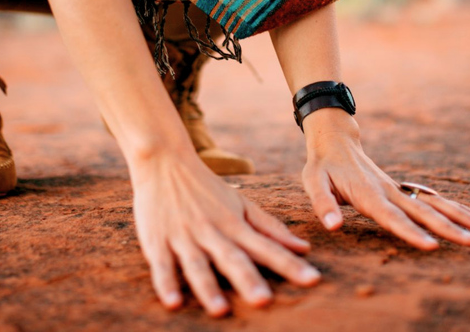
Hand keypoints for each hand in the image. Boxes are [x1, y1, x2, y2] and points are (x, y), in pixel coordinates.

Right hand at [130, 151, 321, 316]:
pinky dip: (166, 283)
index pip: (267, 248)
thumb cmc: (206, 188)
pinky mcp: (157, 240)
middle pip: (232, 258)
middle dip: (247, 279)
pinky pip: (162, 265)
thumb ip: (270, 227)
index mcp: (234, 224)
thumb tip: (304, 248)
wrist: (164, 161)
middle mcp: (211, 231)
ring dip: (208, 287)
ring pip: (197, 264)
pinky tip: (173, 302)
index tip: (312, 280)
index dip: (289, 264)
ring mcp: (183, 236)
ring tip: (220, 309)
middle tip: (264, 301)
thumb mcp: (240, 203)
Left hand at [302, 115, 469, 249]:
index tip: (432, 245)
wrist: (335, 141)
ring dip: (457, 216)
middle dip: (447, 227)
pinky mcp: (401, 190)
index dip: (411, 231)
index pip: (391, 217)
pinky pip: (430, 199)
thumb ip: (323, 204)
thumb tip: (332, 227)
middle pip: (421, 212)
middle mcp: (388, 192)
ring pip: (432, 204)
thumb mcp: (313, 182)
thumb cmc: (322, 166)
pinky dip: (453, 208)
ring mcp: (398, 190)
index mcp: (367, 193)